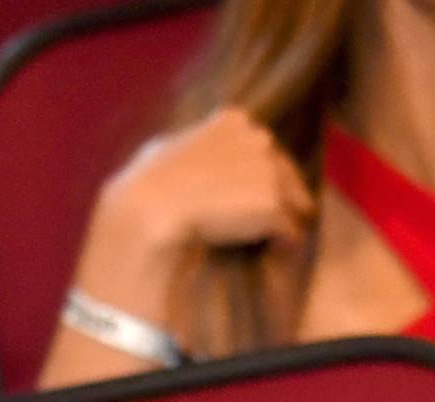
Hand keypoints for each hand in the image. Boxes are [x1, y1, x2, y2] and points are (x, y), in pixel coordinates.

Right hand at [77, 107, 313, 309]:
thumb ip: (184, 146)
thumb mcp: (163, 149)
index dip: (253, 169)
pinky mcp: (271, 205)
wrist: (150, 208)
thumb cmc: (146, 182)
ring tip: (282, 234)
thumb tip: (178, 152)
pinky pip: (287, 226)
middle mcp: (257, 139)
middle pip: (279, 166)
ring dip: (285, 214)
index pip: (256, 143)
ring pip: (288, 195)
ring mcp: (267, 171)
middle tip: (273, 212)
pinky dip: (285, 237)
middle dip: (276, 188)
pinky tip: (283, 247)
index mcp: (231, 122)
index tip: (249, 188)